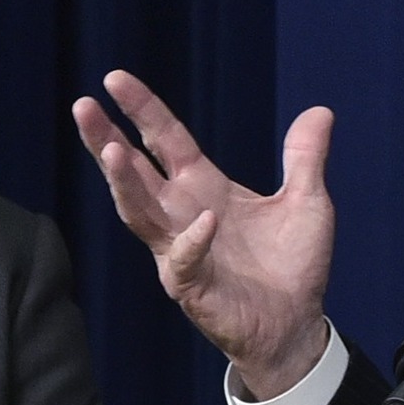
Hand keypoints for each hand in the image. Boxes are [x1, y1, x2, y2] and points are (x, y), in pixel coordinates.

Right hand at [72, 71, 335, 400]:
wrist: (296, 325)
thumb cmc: (292, 266)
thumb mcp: (307, 202)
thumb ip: (305, 158)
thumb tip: (320, 111)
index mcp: (202, 187)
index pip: (164, 140)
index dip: (141, 109)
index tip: (114, 79)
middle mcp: (181, 214)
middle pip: (133, 172)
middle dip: (105, 140)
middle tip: (83, 106)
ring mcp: (179, 251)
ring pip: (139, 213)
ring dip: (124, 184)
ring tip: (110, 151)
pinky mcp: (191, 287)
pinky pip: (185, 260)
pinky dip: (193, 240)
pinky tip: (203, 219)